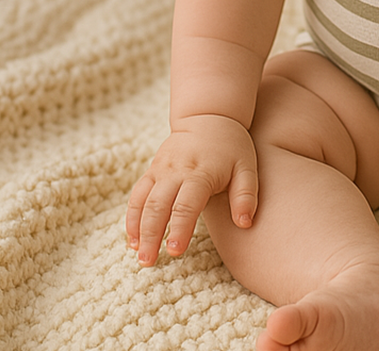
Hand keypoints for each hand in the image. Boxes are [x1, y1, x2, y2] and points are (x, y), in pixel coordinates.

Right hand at [126, 114, 257, 265]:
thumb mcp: (247, 167)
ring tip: (139, 255)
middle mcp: (176, 171)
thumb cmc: (232, 146)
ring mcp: (161, 170)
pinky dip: (132, 217)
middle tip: (149, 262)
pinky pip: (137, 194)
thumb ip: (246, 195)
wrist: (209, 116)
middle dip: (152, 235)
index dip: (179, 228)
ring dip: (138, 229)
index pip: (186, 204)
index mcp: (201, 172)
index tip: (174, 252)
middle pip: (158, 206)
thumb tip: (244, 224)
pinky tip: (133, 238)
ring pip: (143, 201)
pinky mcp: (152, 170)